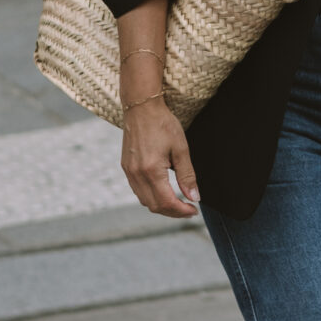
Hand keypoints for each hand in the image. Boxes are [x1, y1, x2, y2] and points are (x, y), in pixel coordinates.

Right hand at [120, 97, 199, 217]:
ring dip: (161, 206)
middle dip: (173, 212)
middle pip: (154, 206)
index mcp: (151, 170)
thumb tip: (194, 197)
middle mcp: (137, 174)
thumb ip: (187, 175)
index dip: (182, 211)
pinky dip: (151, 196)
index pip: (166, 202)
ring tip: (178, 202)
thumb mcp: (181, 148)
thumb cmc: (163, 124)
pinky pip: (138, 191)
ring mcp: (129, 172)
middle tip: (188, 208)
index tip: (193, 210)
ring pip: (144, 201)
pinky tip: (163, 191)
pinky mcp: (126, 167)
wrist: (141, 107)